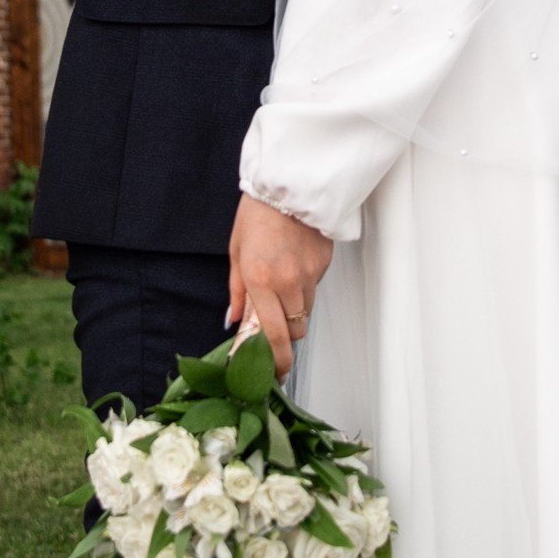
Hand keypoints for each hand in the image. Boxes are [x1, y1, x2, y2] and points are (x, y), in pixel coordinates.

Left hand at [227, 192, 332, 377]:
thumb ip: (237, 291)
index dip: (275, 361)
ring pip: (306, 312)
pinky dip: (304, 287)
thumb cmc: (258, 213)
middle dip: (284, 335)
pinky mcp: (324, 265)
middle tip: (272, 326)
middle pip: (294, 330)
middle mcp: (288, 282)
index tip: (274, 374)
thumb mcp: (236, 252)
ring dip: (294, 310)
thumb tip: (234, 320)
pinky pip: (314, 289)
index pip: (272, 336)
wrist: (289, 183)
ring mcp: (310, 274)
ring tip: (281, 285)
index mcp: (260, 280)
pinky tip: (293, 265)